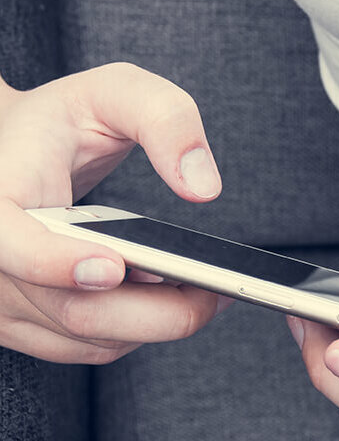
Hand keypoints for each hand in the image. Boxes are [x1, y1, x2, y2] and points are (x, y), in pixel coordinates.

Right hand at [0, 63, 225, 362]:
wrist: (13, 151)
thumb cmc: (61, 123)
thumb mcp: (114, 92)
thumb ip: (165, 119)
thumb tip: (202, 185)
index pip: (7, 242)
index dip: (54, 263)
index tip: (113, 266)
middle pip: (75, 311)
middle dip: (159, 310)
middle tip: (214, 288)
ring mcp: (2, 298)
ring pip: (89, 339)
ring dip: (155, 323)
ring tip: (199, 288)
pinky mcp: (23, 323)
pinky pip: (89, 348)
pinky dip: (136, 331)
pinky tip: (163, 299)